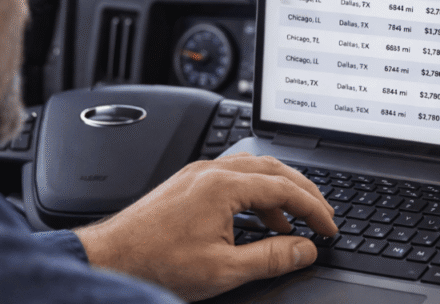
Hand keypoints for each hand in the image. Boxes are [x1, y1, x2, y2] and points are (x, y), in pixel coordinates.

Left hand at [74, 153, 337, 301]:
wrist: (109, 259)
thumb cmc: (156, 263)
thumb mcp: (223, 269)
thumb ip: (270, 257)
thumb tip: (304, 250)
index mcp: (224, 185)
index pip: (285, 188)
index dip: (314, 208)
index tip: (330, 226)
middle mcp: (212, 171)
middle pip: (273, 169)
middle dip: (303, 191)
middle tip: (323, 215)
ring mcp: (198, 174)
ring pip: (253, 170)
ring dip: (278, 192)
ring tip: (291, 224)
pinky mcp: (187, 184)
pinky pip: (233, 178)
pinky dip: (254, 196)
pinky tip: (256, 220)